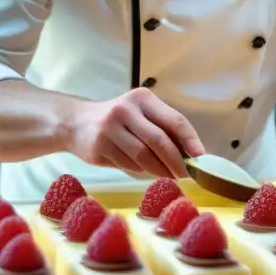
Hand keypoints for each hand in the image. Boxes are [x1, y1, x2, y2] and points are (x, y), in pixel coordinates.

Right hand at [66, 88, 204, 178]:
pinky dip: (141, 171)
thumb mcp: (140, 113)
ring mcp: (109, 128)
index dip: (191, 141)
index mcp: (142, 98)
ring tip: (168, 176)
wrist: (75, 122)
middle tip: (186, 175)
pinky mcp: (99, 147)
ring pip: (143, 157)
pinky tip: (144, 170)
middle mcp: (125, 110)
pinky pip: (128, 165)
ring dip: (160, 171)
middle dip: (176, 162)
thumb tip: (192, 153)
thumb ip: (162, 128)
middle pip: (159, 141)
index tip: (200, 158)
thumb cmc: (117, 120)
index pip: (174, 120)